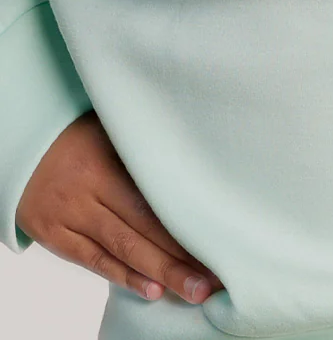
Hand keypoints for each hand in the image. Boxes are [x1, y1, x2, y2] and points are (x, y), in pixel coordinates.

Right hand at [15, 110, 223, 303]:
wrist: (23, 147)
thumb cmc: (80, 135)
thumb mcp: (113, 131)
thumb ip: (147, 148)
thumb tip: (196, 161)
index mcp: (108, 162)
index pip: (155, 198)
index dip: (188, 222)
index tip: (220, 240)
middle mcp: (89, 192)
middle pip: (143, 228)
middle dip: (180, 257)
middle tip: (212, 278)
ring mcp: (70, 216)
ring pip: (121, 249)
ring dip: (159, 273)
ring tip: (192, 290)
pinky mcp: (55, 235)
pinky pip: (93, 260)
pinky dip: (123, 276)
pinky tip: (151, 289)